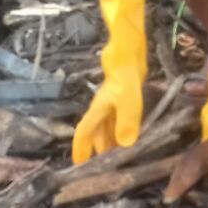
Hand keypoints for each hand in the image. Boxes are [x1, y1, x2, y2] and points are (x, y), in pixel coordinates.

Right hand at [72, 0, 150, 163]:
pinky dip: (119, 128)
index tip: (78, 163)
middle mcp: (103, 104)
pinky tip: (127, 133)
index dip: (81, 147)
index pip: (85, 131)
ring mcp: (112, 98)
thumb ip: (127, 120)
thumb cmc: (126, 68)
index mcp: (100, 106)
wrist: (129, 42)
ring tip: (114, 155)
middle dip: (96, 147)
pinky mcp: (124, 92)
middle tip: (99, 165)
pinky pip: (118, 116)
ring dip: (108, 139)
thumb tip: (125, 145)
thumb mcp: (129, 96)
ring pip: (107, 124)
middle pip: (96, 130)